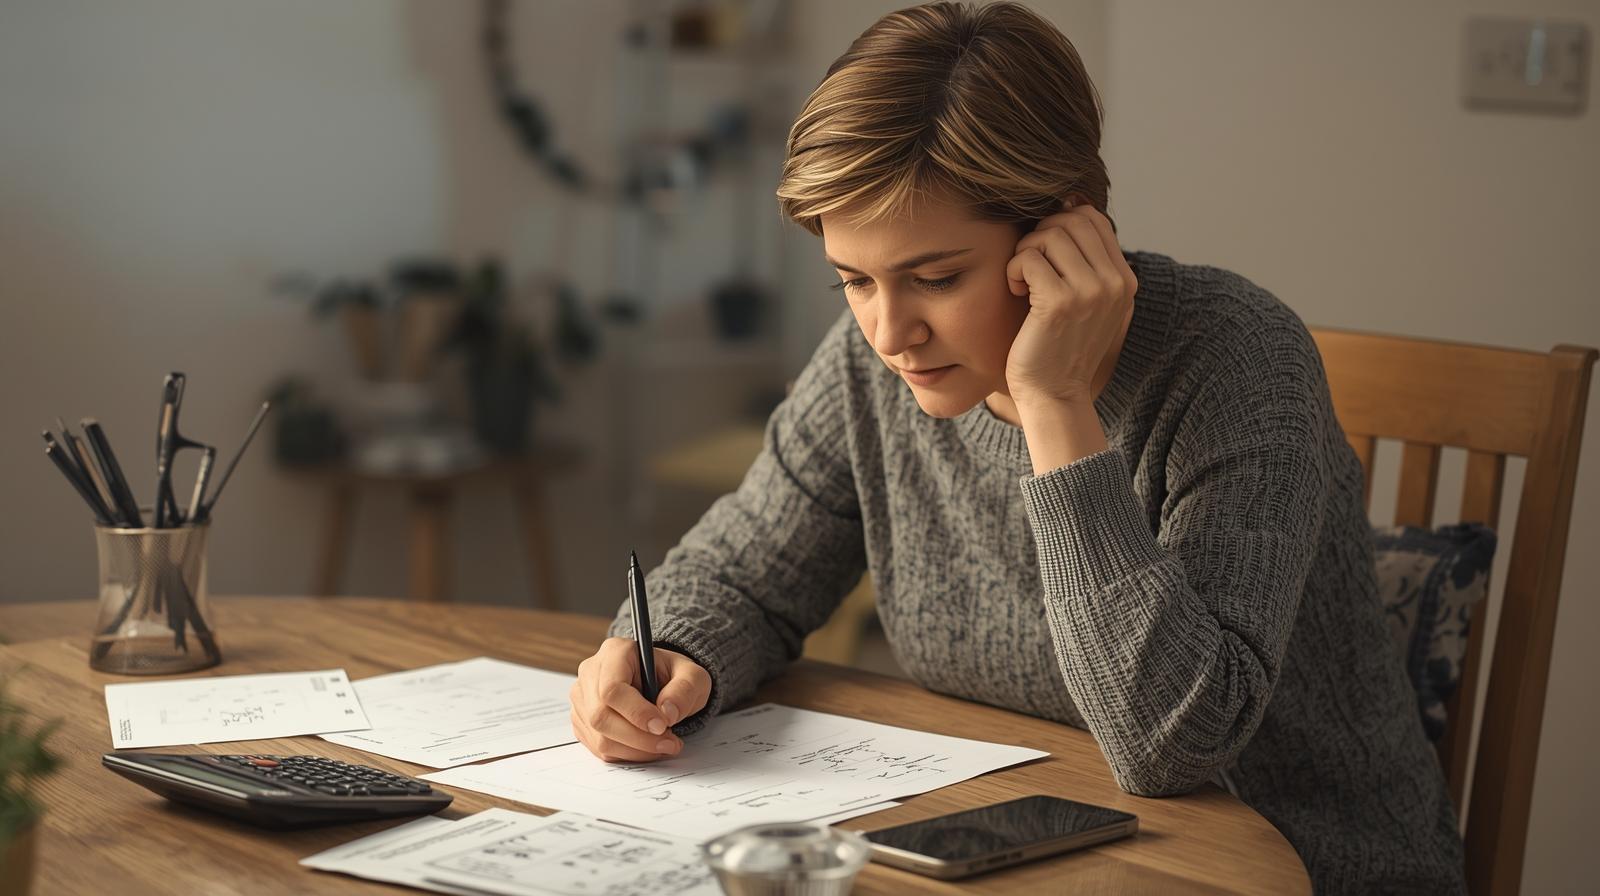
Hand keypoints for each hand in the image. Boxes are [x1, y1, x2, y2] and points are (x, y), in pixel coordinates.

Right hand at [570, 637, 711, 762]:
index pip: (612, 688)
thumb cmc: (673, 675)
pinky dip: (627, 754)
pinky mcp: (583, 721)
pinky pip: (599, 747)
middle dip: (639, 738)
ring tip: (663, 744)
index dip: (636, 713)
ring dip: (635, 750)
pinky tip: (647, 746)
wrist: (662, 683)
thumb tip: (666, 712)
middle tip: (669, 742)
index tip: (662, 726)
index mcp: (615, 652)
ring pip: (600, 737)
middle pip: (601, 716)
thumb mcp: (692, 676)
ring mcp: (583, 698)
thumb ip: (684, 690)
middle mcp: (591, 673)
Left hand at [1003, 203, 1136, 407]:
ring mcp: (1091, 292)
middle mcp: (1115, 283)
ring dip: (1025, 252)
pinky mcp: (1060, 303)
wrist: (1053, 395)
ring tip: (1022, 281)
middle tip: (1028, 265)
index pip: (1093, 218)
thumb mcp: (1084, 300)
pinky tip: (1016, 292)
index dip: (1060, 222)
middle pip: (1071, 220)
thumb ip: (1085, 260)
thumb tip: (1072, 201)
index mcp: (1124, 280)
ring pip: (1050, 234)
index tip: (1043, 251)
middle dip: (1040, 235)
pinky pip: (1029, 258)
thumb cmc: (1057, 346)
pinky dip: (1014, 270)